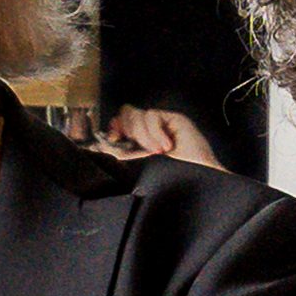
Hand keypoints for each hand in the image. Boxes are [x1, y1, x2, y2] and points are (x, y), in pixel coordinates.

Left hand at [98, 106, 223, 169]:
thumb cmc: (168, 180)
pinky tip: (166, 145)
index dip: (114, 127)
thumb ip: (121, 153)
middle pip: (126, 114)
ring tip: (156, 151)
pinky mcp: (174, 119)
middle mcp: (148, 131)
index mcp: (138, 143)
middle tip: (139, 147)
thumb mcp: (137, 165)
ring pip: (137, 114)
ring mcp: (162, 124)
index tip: (113, 139)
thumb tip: (101, 144)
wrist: (194, 182)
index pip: (119, 123)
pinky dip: (155, 132)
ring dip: (143, 134)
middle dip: (128, 130)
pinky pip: (152, 115)